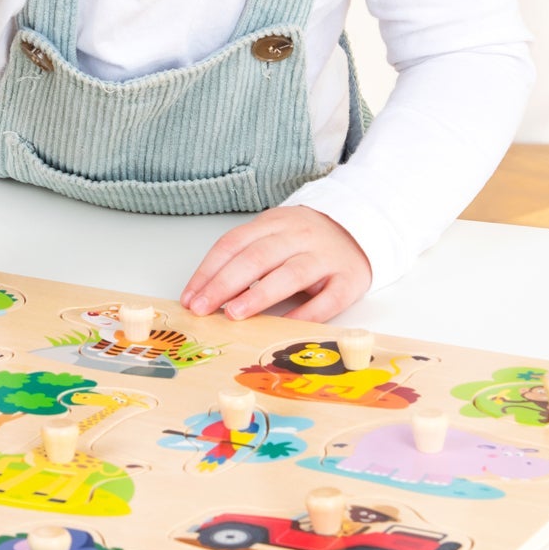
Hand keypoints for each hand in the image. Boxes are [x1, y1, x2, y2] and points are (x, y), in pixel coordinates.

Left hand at [180, 206, 370, 322]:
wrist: (358, 229)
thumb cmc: (304, 240)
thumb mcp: (272, 236)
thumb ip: (244, 257)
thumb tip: (206, 294)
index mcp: (273, 223)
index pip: (233, 244)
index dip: (209, 271)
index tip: (190, 297)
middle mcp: (299, 236)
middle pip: (257, 258)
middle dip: (224, 284)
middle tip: (203, 308)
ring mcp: (325, 258)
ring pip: (290, 274)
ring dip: (259, 295)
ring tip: (233, 314)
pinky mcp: (349, 280)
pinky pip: (327, 299)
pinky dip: (305, 314)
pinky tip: (283, 326)